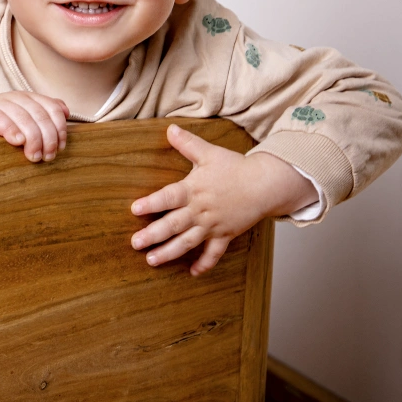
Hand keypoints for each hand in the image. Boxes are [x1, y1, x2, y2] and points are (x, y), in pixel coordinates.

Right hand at [0, 91, 68, 162]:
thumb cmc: (1, 140)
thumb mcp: (26, 129)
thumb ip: (45, 118)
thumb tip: (65, 112)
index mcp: (27, 98)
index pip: (51, 107)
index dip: (59, 127)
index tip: (61, 147)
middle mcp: (13, 97)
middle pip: (38, 113)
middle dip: (47, 137)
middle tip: (47, 157)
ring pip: (22, 116)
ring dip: (32, 138)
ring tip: (33, 156)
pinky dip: (11, 129)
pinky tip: (17, 142)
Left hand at [130, 124, 317, 275]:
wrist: (266, 184)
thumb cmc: (236, 168)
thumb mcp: (209, 153)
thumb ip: (187, 143)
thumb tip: (169, 128)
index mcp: (194, 190)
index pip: (168, 197)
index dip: (152, 203)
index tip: (134, 209)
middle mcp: (200, 210)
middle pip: (173, 225)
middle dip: (153, 235)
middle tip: (135, 243)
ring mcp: (213, 225)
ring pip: (188, 242)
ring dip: (169, 253)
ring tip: (152, 261)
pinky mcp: (225, 235)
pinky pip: (214, 253)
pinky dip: (205, 264)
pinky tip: (192, 273)